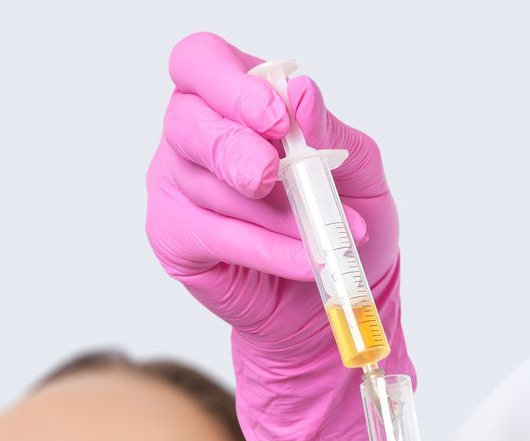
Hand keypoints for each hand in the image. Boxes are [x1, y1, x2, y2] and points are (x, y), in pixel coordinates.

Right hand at [146, 31, 411, 440]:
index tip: (276, 118)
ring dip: (275, 213)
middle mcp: (192, 132)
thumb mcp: (356, 167)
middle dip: (234, 150)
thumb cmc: (341, 215)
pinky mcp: (173, 235)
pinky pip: (216, 237)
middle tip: (272, 176)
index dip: (230, 85)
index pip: (200, 61)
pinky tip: (307, 260)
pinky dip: (269, 250)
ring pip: (210, 188)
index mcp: (231, 95)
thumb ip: (328, 130)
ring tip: (327, 234)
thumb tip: (301, 93)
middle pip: (187, 121)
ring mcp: (174, 183)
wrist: (333, 290)